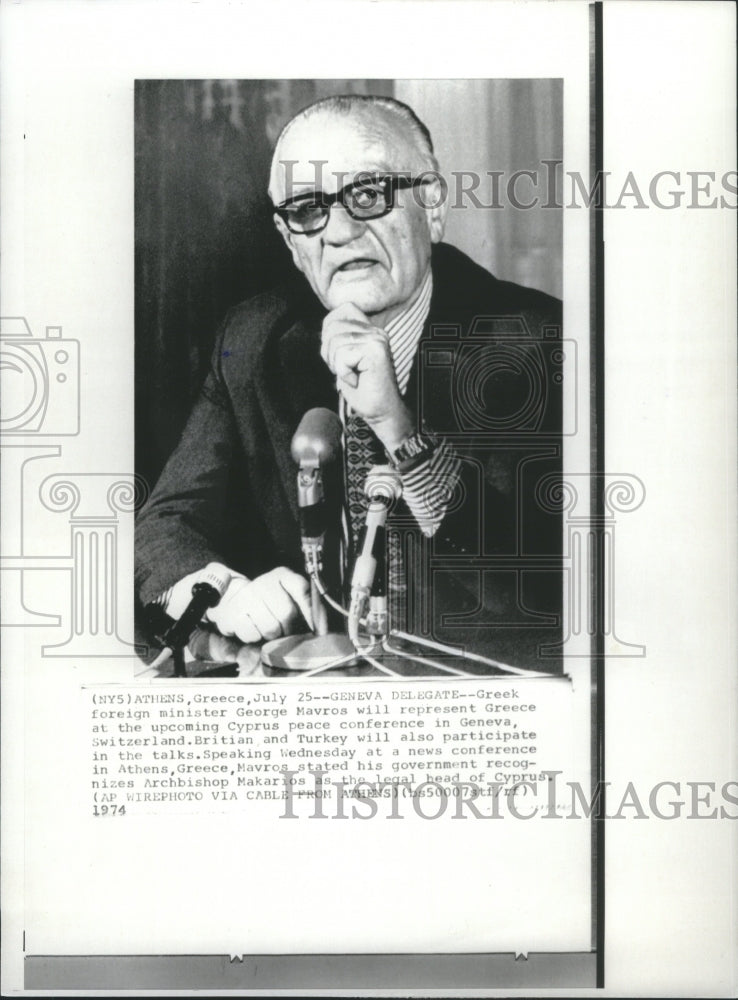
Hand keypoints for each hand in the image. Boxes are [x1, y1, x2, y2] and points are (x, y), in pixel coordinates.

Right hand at [206, 567, 313, 643]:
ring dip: (272, 634)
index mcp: (281, 575)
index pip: (300, 589)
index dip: (311, 610)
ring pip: (270, 628)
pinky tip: (253, 627)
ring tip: (267, 627)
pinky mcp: (233, 613)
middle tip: (285, 628)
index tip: (317, 627)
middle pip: (286, 614)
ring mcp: (247, 597)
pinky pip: (252, 635)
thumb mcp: (287, 592)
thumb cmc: (267, 599)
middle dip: (289, 628)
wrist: (232, 596)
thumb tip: (321, 623)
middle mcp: (263, 583)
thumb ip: (306, 602)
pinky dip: (255, 637)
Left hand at [321, 303, 413, 451]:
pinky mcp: (376, 350)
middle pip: (334, 326)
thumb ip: (338, 339)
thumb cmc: (363, 390)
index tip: (338, 355)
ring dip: (337, 365)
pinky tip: (356, 380)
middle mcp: (376, 331)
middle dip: (329, 352)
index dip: (330, 329)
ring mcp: (377, 339)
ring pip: (335, 342)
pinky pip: (342, 355)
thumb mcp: (345, 359)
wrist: (381, 412)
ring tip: (352, 375)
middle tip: (345, 369)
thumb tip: (326, 327)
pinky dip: (343, 372)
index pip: (343, 310)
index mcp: (370, 330)